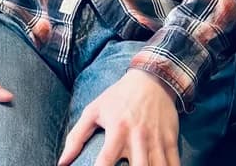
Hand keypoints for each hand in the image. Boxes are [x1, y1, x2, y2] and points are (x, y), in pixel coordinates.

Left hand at [58, 69, 179, 165]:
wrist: (152, 78)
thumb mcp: (94, 110)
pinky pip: (174, 164)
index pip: (105, 160)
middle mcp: (138, 137)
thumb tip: (61, 162)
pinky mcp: (170, 140)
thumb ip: (77, 137)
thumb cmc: (119, 97)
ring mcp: (156, 139)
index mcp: (117, 129)